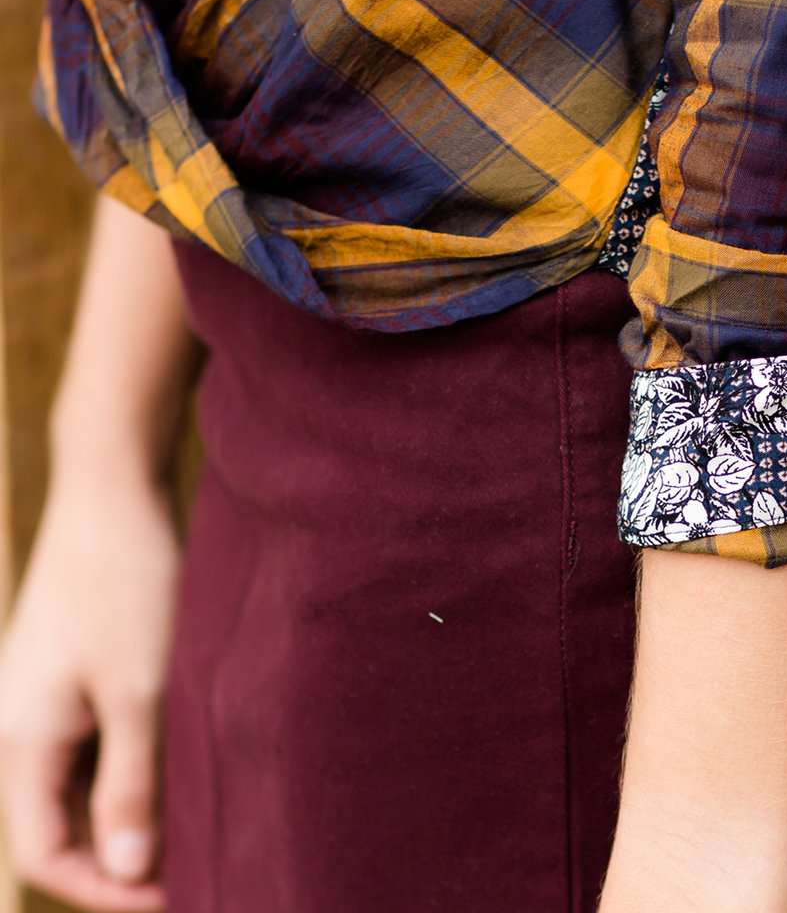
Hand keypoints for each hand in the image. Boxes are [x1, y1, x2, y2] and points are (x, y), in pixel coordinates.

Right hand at [0, 474, 180, 908]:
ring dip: (131, 806)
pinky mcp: (71, 666)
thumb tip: (127, 869)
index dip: (107, 890)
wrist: (113, 483)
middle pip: (61, 823)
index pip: (47, 854)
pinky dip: (133, 760)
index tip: (178, 898)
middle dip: (122, 854)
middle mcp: (18, 725)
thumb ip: (132, 782)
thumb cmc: (126, 581)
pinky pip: (93, 739)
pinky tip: (184, 759)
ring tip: (200, 818)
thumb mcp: (141, 690)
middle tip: (198, 866)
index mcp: (20, 741)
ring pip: (81, 782)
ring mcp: (43, 694)